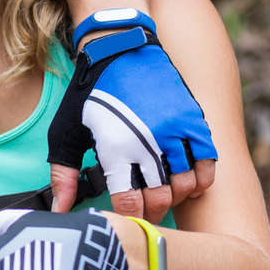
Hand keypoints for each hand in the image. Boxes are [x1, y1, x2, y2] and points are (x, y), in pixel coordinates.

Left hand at [48, 25, 216, 219]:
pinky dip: (199, 180)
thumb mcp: (65, 132)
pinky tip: (183, 182)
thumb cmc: (89, 95)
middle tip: (142, 213)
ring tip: (160, 195)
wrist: (120, 50)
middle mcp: (150, 142)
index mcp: (116, 147)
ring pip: (186, 186)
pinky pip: (208, 165)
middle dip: (151, 212)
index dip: (128, 219)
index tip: (123, 220)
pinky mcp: (195, 122)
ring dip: (174, 196)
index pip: (130, 204)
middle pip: (161, 199)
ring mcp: (177, 132)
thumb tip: (60, 211)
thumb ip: (63, 175)